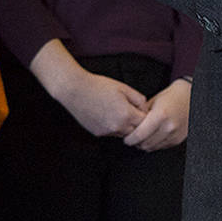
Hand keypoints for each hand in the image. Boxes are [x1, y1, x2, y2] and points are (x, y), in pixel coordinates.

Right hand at [29, 43, 147, 137]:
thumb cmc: (98, 85)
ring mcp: (107, 132)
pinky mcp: (98, 134)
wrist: (75, 90)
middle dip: (137, 123)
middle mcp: (118, 127)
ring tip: (120, 112)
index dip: (145, 115)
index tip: (142, 109)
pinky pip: (112, 134)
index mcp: (126, 114)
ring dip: (126, 127)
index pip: (146, 122)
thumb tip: (145, 108)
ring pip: (124, 134)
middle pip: (137, 132)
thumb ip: (138, 98)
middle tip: (134, 112)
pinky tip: (108, 115)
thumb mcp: (122, 87)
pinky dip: (114, 128)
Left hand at [122, 77, 190, 151]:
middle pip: (145, 144)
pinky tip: (152, 137)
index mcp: (160, 115)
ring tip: (141, 138)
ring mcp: (174, 135)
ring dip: (145, 145)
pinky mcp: (177, 140)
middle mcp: (168, 127)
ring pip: (153, 148)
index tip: (126, 138)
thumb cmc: (170, 97)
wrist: (189, 98)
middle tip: (131, 139)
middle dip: (136, 143)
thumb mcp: (153, 101)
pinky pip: (161, 147)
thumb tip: (129, 125)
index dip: (130, 139)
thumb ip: (141, 114)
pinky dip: (154, 144)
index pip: (140, 135)